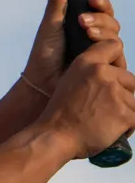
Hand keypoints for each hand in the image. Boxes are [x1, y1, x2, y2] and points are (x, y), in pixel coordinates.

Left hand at [22, 0, 124, 97]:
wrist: (44, 83)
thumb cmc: (45, 54)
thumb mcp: (50, 25)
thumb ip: (57, 2)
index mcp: (80, 16)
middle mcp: (94, 29)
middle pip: (108, 13)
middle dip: (101, 8)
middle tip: (89, 5)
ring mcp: (102, 46)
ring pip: (115, 29)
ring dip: (102, 25)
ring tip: (85, 29)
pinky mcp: (108, 63)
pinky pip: (117, 50)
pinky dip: (107, 44)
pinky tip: (94, 42)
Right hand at [40, 38, 134, 161]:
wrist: (55, 136)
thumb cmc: (61, 113)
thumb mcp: (70, 80)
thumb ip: (91, 72)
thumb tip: (111, 74)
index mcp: (87, 62)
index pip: (114, 46)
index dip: (117, 61)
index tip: (112, 76)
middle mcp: (102, 73)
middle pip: (130, 79)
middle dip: (123, 94)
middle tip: (106, 109)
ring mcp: (115, 93)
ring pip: (133, 101)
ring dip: (125, 112)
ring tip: (106, 122)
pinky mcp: (124, 114)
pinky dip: (128, 127)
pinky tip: (111, 131)